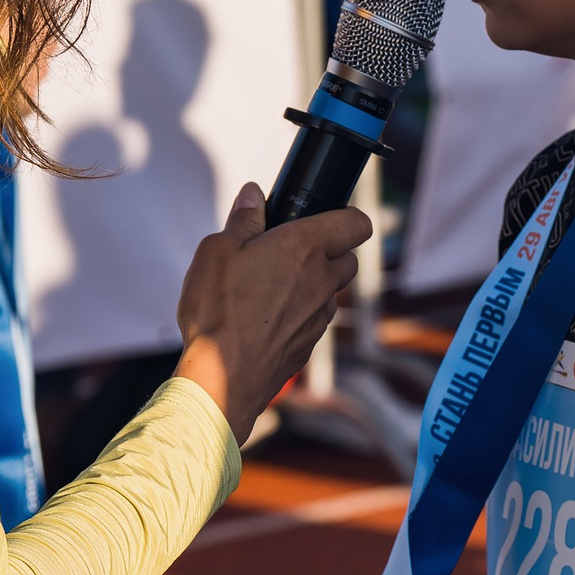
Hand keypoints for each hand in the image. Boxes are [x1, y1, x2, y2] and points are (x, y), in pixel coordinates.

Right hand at [173, 183, 366, 439]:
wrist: (222, 378)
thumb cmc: (218, 312)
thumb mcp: (217, 251)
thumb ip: (242, 220)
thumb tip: (253, 196)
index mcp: (304, 247)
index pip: (356, 223)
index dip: (346, 216)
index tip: (326, 216)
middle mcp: (322, 280)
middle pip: (349, 258)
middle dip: (330, 250)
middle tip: (291, 251)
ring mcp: (320, 316)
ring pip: (331, 291)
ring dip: (313, 284)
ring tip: (272, 287)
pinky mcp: (310, 345)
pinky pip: (315, 320)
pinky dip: (301, 314)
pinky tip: (266, 318)